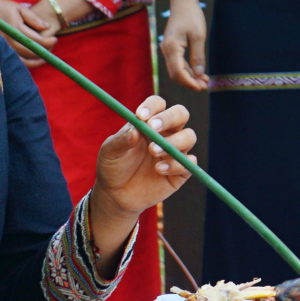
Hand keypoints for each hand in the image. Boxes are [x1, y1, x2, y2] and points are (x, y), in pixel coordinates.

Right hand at [0, 0, 54, 59]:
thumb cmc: (1, 7)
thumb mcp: (19, 8)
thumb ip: (34, 18)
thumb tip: (47, 28)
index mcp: (15, 27)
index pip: (37, 40)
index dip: (49, 42)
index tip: (55, 39)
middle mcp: (8, 39)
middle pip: (31, 52)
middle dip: (45, 51)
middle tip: (51, 48)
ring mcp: (2, 47)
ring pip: (23, 61)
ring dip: (36, 61)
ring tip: (44, 56)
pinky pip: (13, 62)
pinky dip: (24, 63)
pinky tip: (31, 59)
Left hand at [92, 97, 196, 218]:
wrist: (116, 195)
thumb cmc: (113, 167)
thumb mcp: (110, 151)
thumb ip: (122, 139)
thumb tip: (136, 130)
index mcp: (149, 123)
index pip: (158, 104)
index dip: (152, 106)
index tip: (140, 115)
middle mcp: (166, 133)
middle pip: (181, 114)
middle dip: (169, 118)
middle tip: (153, 128)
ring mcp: (175, 151)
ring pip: (189, 136)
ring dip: (173, 142)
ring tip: (153, 152)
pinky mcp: (180, 171)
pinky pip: (189, 163)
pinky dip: (176, 164)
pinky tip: (158, 170)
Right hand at [159, 1, 209, 90]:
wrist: (183, 3)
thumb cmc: (192, 16)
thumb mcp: (199, 36)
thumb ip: (198, 56)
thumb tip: (199, 75)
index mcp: (172, 47)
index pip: (178, 71)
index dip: (189, 82)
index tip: (201, 87)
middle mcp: (166, 50)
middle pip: (176, 74)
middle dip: (190, 82)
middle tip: (205, 87)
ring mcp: (167, 49)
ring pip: (176, 70)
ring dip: (190, 78)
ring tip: (204, 82)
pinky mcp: (171, 48)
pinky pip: (178, 64)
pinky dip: (188, 70)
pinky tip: (199, 74)